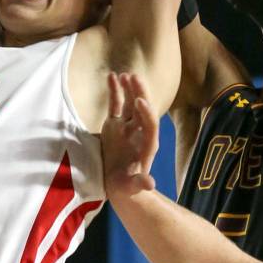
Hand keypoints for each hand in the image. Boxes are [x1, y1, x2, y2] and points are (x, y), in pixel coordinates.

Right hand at [100, 72, 159, 198]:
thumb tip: (149, 184)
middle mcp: (139, 133)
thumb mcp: (133, 188)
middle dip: (140, 94)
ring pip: (130, 104)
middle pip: (142, 110)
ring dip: (129, 89)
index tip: (140, 101)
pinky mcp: (115, 125)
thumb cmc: (128, 188)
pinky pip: (116, 105)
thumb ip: (140, 184)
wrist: (119, 185)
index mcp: (147, 145)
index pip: (150, 126)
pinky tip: (112, 75)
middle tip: (135, 78)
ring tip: (125, 75)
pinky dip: (115, 91)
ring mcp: (127, 127)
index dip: (146, 114)